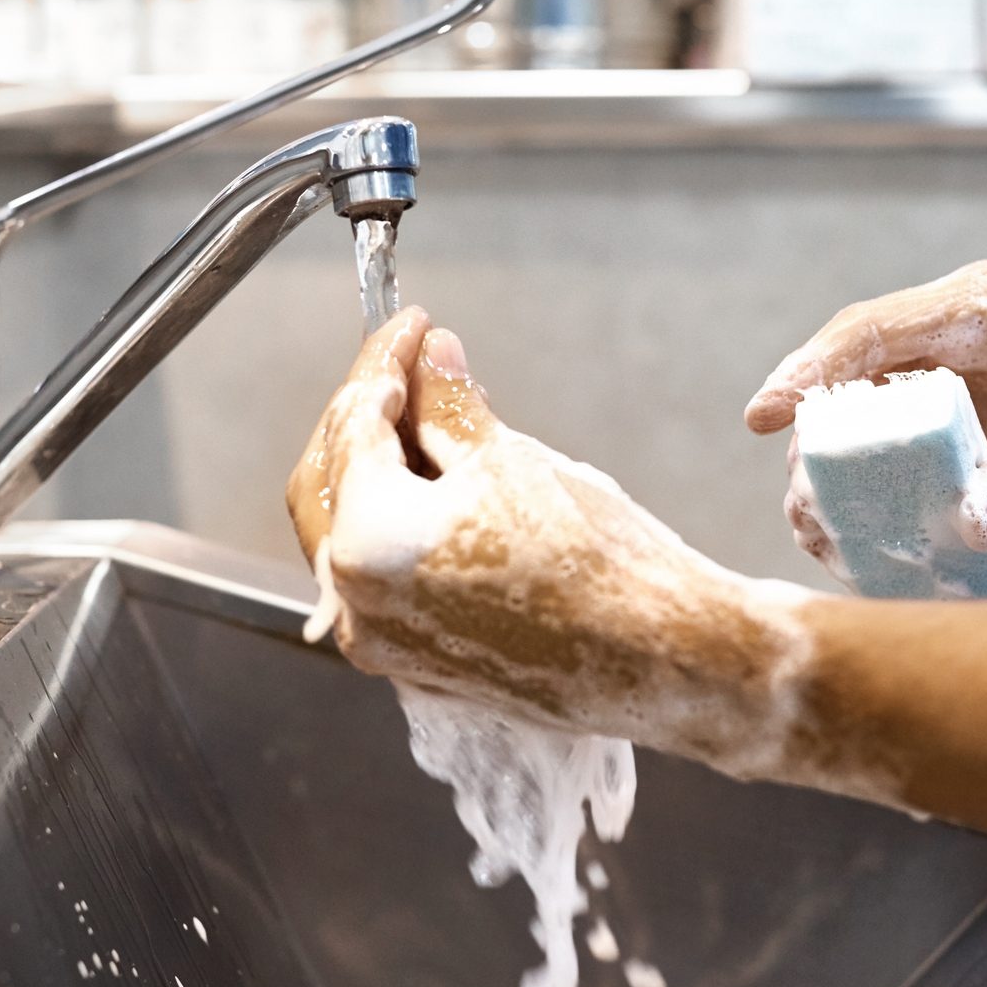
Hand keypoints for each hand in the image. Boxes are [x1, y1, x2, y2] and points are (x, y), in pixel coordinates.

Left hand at [288, 310, 811, 778]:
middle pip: (330, 480)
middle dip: (370, 414)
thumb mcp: (509, 458)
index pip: (354, 425)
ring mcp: (380, 640)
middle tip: (415, 366)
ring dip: (384, 466)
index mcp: (365, 544)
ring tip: (442, 417)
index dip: (385, 362)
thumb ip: (449, 404)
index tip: (414, 327)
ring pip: (351, 528)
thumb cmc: (593, 562)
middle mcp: (354, 603)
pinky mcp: (414, 659)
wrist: (657, 655)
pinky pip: (383, 573)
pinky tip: (446, 483)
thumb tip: (431, 357)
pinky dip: (401, 520)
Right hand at [747, 260, 986, 550]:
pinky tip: (885, 550)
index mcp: (974, 311)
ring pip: (884, 432)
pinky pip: (926, 468)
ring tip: (825, 537)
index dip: (808, 373)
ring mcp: (972, 392)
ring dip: (853, 481)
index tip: (762, 416)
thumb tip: (969, 527)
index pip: (867, 335)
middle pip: (860, 389)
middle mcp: (960, 345)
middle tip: (801, 505)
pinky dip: (901, 504)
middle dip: (820, 446)